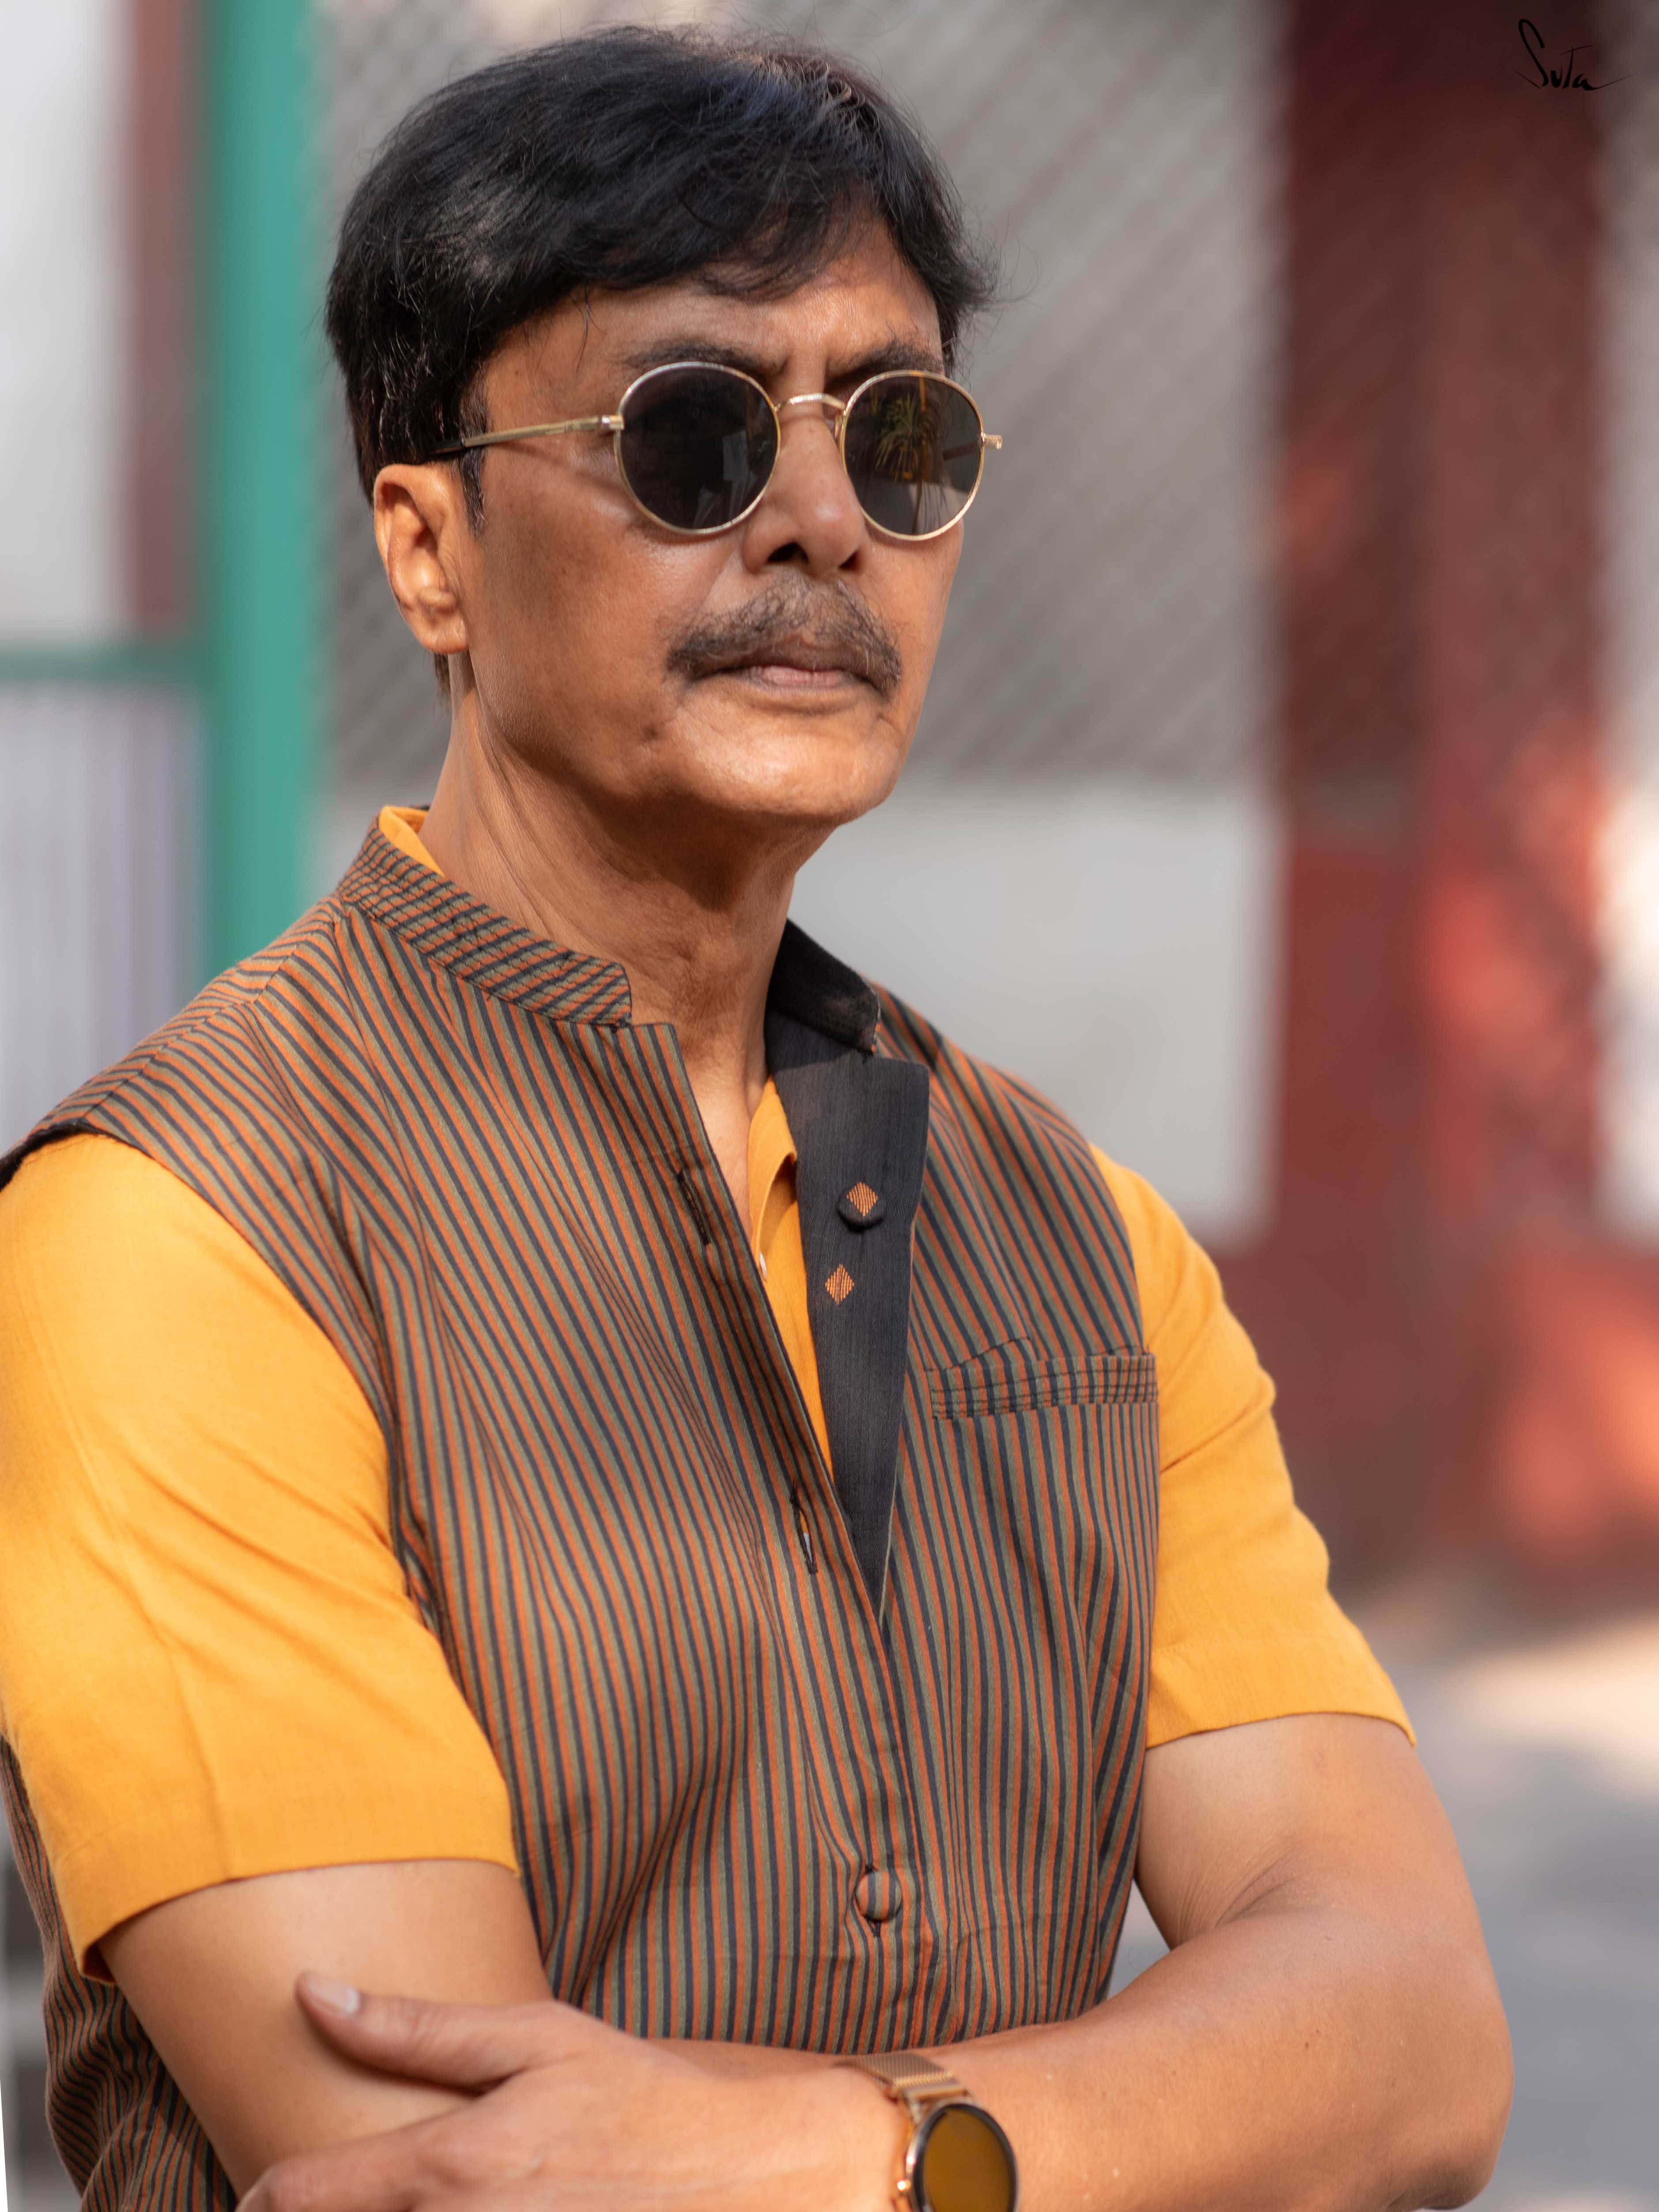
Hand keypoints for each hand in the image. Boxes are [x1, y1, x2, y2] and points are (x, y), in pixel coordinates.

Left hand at [238, 1973, 904, 2211]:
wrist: (740, 2175)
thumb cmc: (638, 2098)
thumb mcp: (536, 2037)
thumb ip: (416, 2027)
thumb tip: (313, 1994)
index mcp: (448, 2166)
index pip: (300, 2196)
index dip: (262, 2193)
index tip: (259, 2188)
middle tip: (324, 2197)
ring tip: (390, 2201)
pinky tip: (458, 2209)